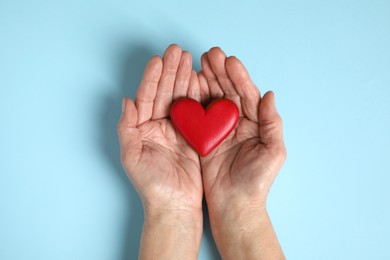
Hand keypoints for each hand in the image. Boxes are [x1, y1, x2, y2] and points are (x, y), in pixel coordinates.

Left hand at [118, 44, 202, 258]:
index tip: (158, 60)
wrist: (175, 205)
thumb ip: (126, 127)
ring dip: (184, 78)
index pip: (147, 97)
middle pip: (164, 92)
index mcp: (142, 128)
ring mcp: (177, 129)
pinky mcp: (194, 135)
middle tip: (177, 51)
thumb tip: (126, 100)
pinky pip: (195, 111)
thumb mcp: (131, 156)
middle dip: (170, 71)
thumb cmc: (151, 185)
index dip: (152, 77)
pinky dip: (198, 95)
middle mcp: (159, 125)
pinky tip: (200, 80)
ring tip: (189, 60)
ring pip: (180, 98)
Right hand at [199, 47, 285, 258]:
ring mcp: (220, 129)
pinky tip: (189, 85)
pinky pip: (199, 114)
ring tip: (199, 63)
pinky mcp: (204, 137)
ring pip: (213, 99)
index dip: (239, 77)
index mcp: (255, 123)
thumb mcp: (273, 152)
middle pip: (229, 92)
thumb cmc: (256, 182)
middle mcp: (237, 122)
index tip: (229, 61)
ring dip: (207, 80)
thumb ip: (273, 123)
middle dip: (220, 72)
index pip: (247, 94)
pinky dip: (194, 99)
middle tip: (210, 55)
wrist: (235, 205)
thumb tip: (270, 94)